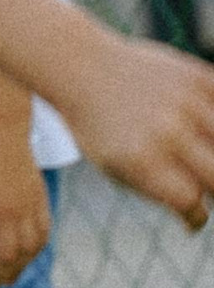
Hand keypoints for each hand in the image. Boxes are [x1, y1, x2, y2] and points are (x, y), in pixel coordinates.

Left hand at [56, 34, 213, 233]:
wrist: (85, 69)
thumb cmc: (98, 127)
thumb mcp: (114, 167)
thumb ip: (155, 189)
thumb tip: (196, 210)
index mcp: (143, 162)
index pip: (189, 202)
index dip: (195, 217)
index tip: (193, 218)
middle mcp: (169, 134)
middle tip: (205, 191)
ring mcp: (187, 104)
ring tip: (202, 163)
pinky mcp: (198, 78)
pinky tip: (205, 135)